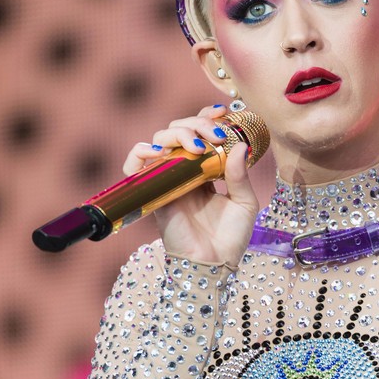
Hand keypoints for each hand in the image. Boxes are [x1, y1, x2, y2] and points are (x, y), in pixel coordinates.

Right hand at [123, 104, 258, 265]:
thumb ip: (240, 175)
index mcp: (204, 171)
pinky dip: (140, 152)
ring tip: (198, 146)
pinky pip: (133, 167)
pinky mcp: (152, 193)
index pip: (198, 134)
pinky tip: (159, 153)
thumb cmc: (229, 240)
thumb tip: (239, 146)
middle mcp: (183, 172)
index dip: (206, 117)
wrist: (214, 266)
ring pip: (158, 141)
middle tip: (217, 134)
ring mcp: (166, 180)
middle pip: (178, 131)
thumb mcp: (245, 204)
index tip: (223, 112)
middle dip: (197, 124)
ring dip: (177, 134)